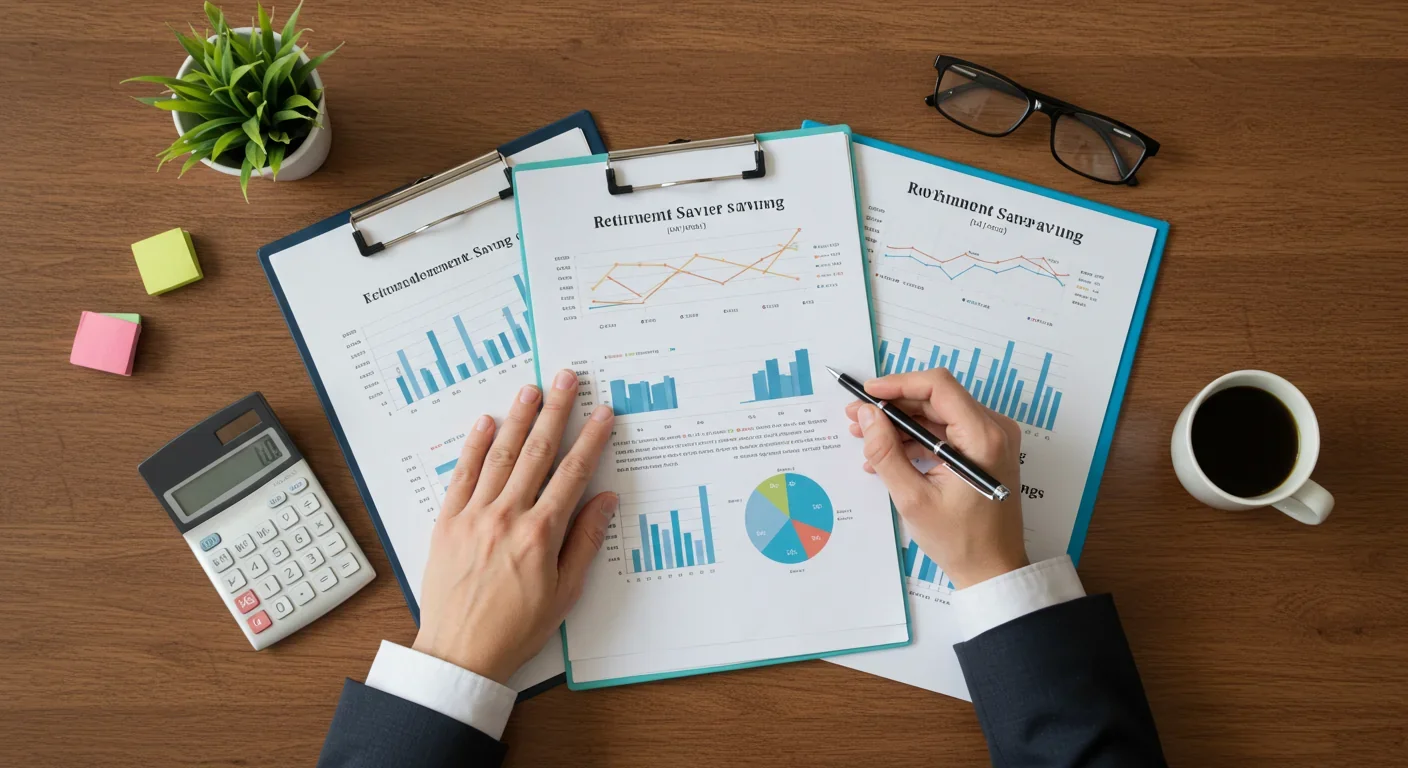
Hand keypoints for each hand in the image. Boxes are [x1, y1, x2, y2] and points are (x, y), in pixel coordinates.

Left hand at [413, 369, 616, 683]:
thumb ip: (585, 541)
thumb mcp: (565, 591)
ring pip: (501, 455)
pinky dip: (474, 446)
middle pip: (538, 452)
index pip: (572, 473)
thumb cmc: (516, 629)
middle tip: (567, 379)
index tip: (603, 413)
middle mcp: (507, 516)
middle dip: (556, 411)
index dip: (591, 439)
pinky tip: (486, 423)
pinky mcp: (447, 522)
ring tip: (531, 389)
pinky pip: (462, 475)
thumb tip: (605, 500)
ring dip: (518, 418)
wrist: (460, 652)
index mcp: (541, 534)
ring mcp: (474, 516)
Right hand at [844, 368, 1027, 588]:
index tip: (867, 393)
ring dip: (901, 422)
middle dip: (893, 404)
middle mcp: (993, 430)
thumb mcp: (912, 498)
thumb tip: (866, 415)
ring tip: (865, 437)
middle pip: (936, 398)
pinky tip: (887, 455)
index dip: (898, 384)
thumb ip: (886, 452)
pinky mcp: (983, 451)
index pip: (938, 387)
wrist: (993, 569)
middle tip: (856, 416)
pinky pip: (945, 431)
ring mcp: (990, 439)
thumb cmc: (958, 540)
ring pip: (938, 414)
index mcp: (983, 438)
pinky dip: (916, 438)